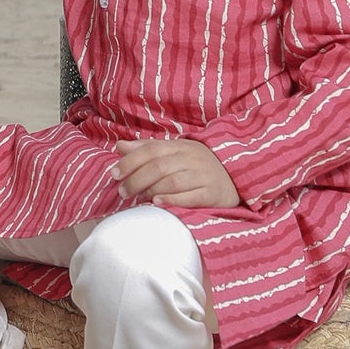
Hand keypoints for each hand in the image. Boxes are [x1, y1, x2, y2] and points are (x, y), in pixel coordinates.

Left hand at [115, 138, 240, 208]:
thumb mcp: (175, 152)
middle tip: (123, 192)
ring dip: (151, 190)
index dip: (130, 161)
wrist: (235, 177)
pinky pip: (190, 197)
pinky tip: (157, 203)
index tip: (114, 174)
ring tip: (138, 198)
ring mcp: (204, 175)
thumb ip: (147, 149)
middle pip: (159, 167)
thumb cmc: (197, 166)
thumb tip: (119, 146)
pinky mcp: (213, 193)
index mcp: (180, 146)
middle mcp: (192, 158)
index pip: (151, 150)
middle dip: (136, 179)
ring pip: (172, 181)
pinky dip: (171, 200)